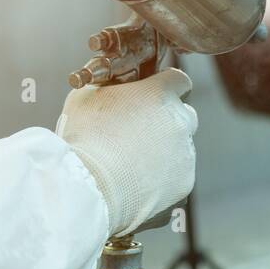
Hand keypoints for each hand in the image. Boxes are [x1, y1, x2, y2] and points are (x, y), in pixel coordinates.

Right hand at [56, 68, 196, 236]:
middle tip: (139, 132)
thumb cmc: (84, 138)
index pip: (179, 80)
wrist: (88, 187)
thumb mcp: (88, 96)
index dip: (164, 88)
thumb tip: (113, 85)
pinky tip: (137, 181)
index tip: (152, 97)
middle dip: (167, 120)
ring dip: (164, 150)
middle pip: (184, 114)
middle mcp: (180, 121)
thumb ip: (111, 86)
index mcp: (161, 94)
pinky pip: (177, 175)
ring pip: (181, 147)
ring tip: (131, 162)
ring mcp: (185, 154)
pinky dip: (163, 178)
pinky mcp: (184, 183)